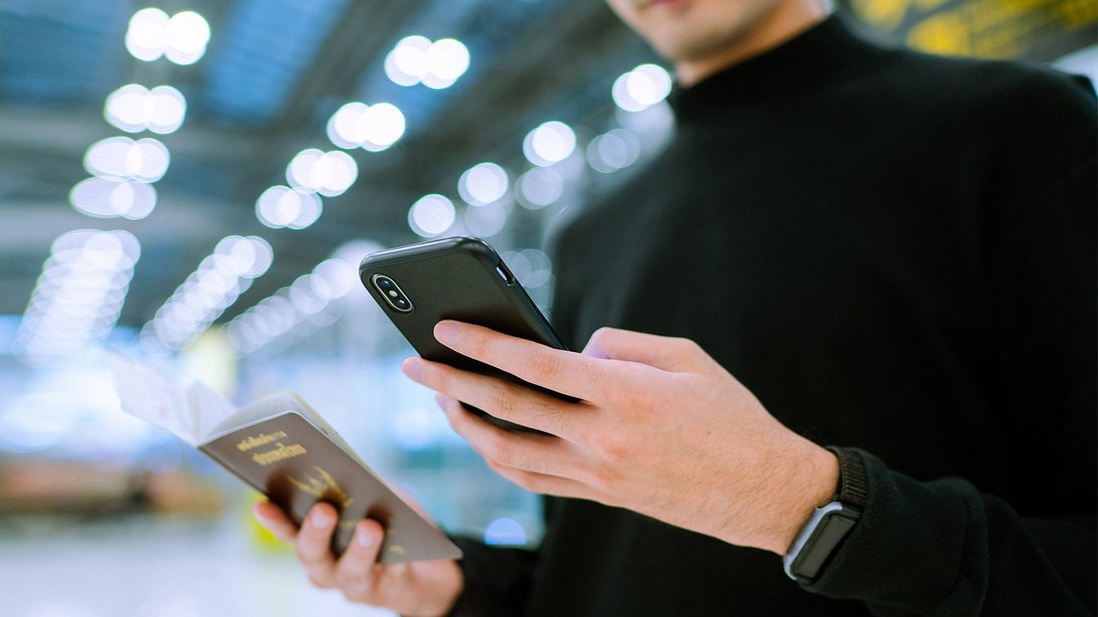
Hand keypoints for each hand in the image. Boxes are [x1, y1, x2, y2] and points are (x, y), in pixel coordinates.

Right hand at [253, 500, 462, 616]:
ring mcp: (353, 583)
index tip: (261, 504)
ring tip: (370, 527)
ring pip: (350, 571)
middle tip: (323, 509)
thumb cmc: (389, 523)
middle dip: (315, 531)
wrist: (426, 567)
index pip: (288, 529)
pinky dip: (397, 558)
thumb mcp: (376, 496)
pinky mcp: (386, 592)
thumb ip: (359, 485)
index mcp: (314, 539)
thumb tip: (351, 470)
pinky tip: (403, 545)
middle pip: (312, 554)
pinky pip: (390, 576)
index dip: (274, 520)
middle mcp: (326, 566)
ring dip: (359, 549)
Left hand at [401, 321, 838, 554]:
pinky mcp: (599, 496)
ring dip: (464, 425)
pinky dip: (498, 458)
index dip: (482, 346)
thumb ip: (622, 344)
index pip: (534, 366)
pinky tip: (482, 437)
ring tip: (441, 400)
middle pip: (506, 409)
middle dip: (449, 384)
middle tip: (411, 364)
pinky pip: (532, 480)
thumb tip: (575, 349)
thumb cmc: (730, 414)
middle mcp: (602, 438)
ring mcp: (597, 474)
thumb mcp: (686, 357)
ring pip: (508, 452)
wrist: (764, 489)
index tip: (445, 329)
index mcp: (624, 394)